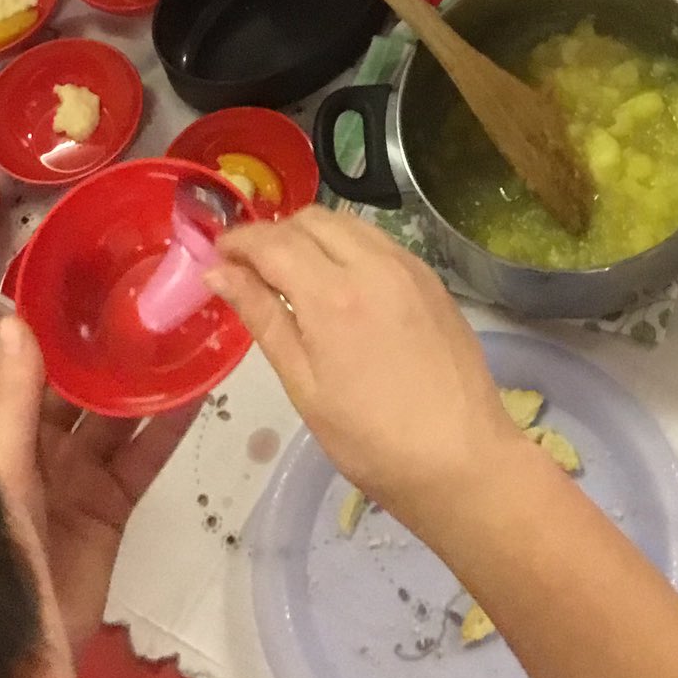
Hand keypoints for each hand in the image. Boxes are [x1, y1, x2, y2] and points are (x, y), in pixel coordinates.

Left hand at [0, 315, 198, 654]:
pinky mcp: (112, 505)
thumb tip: (16, 321)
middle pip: (72, 384)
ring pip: (114, 413)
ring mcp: (75, 476)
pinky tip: (199, 386)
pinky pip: (144, 455)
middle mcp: (32, 449)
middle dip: (104, 342)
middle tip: (144, 286)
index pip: (16, 366)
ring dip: (144, 376)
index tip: (79, 271)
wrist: (30, 662)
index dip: (44, 323)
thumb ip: (10, 403)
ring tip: (181, 323)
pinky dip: (170, 423)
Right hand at [209, 209, 524, 534]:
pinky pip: (379, 240)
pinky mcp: (431, 277)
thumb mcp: (304, 386)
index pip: (273, 242)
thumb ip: (263, 319)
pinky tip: (339, 282)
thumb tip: (218, 274)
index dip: (238, 241)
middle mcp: (373, 264)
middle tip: (251, 269)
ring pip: (348, 223)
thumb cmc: (371, 440)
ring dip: (312, 235)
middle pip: (311, 220)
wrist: (461, 458)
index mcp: (333, 295)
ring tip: (291, 274)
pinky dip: (348, 246)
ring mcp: (408, 266)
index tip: (217, 256)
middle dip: (274, 233)